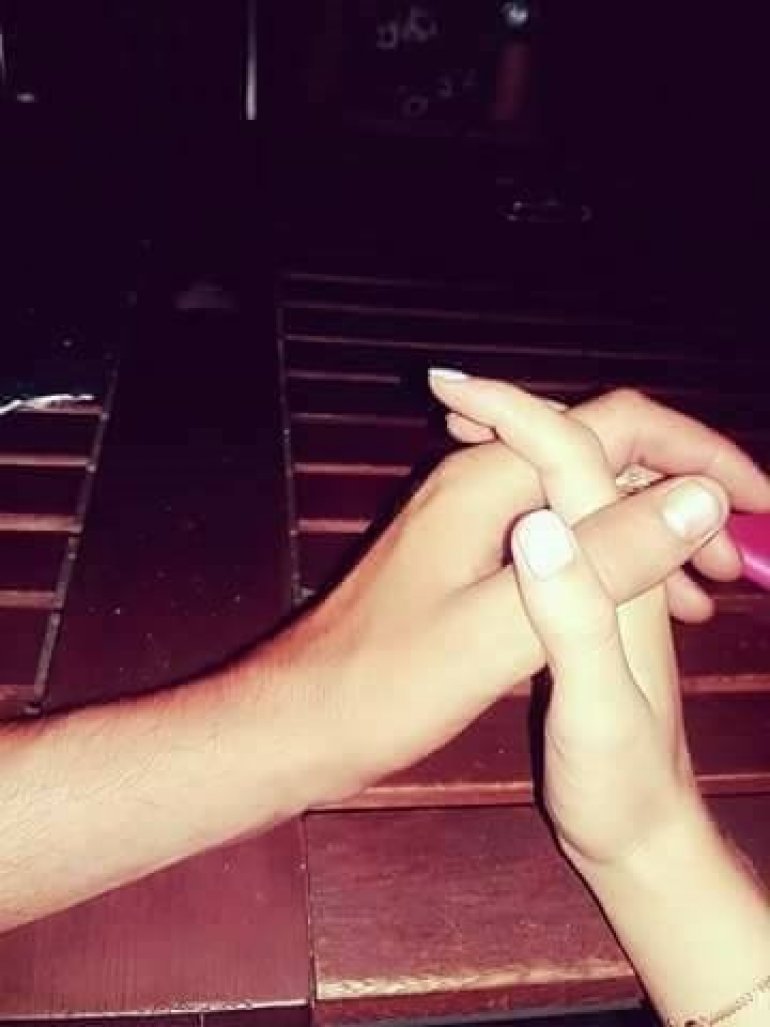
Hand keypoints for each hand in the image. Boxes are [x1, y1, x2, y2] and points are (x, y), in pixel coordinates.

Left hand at [264, 381, 767, 804]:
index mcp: (490, 481)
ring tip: (709, 594)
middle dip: (682, 496)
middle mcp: (480, 481)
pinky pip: (559, 536)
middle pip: (606, 455)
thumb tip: (697, 499)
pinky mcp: (465, 556)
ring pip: (585, 499)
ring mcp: (470, 517)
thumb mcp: (504, 634)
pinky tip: (642, 608)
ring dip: (652, 533)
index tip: (760, 506)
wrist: (300, 723)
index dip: (700, 455)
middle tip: (740, 565)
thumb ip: (601, 564)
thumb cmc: (386, 686)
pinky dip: (611, 561)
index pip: (619, 425)